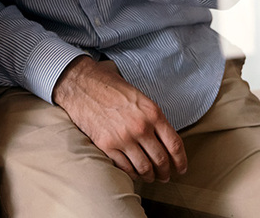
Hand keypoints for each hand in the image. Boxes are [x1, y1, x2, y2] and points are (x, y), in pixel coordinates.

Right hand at [53, 57, 187, 182]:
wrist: (79, 83)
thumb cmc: (108, 85)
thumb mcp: (137, 95)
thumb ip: (151, 116)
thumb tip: (163, 137)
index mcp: (152, 112)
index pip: (174, 144)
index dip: (180, 160)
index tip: (180, 168)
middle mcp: (140, 127)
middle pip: (161, 160)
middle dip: (165, 172)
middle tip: (164, 175)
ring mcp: (123, 138)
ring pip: (144, 168)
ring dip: (149, 176)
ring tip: (149, 176)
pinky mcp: (106, 145)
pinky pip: (125, 168)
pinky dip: (132, 173)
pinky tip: (133, 171)